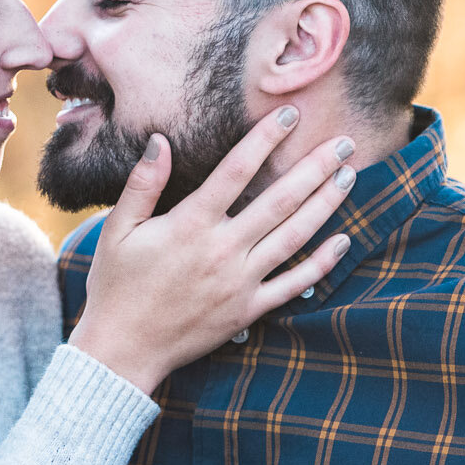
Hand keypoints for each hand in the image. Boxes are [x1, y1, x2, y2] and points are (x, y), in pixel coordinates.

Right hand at [67, 106, 355, 393]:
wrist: (122, 350)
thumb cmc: (115, 286)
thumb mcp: (117, 230)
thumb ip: (142, 184)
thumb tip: (161, 140)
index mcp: (190, 225)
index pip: (236, 170)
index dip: (266, 139)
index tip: (291, 114)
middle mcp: (222, 250)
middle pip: (280, 201)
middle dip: (315, 168)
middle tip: (343, 143)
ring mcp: (240, 282)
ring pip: (294, 237)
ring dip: (326, 205)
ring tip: (348, 177)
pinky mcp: (248, 310)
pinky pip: (293, 285)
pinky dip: (321, 264)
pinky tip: (342, 241)